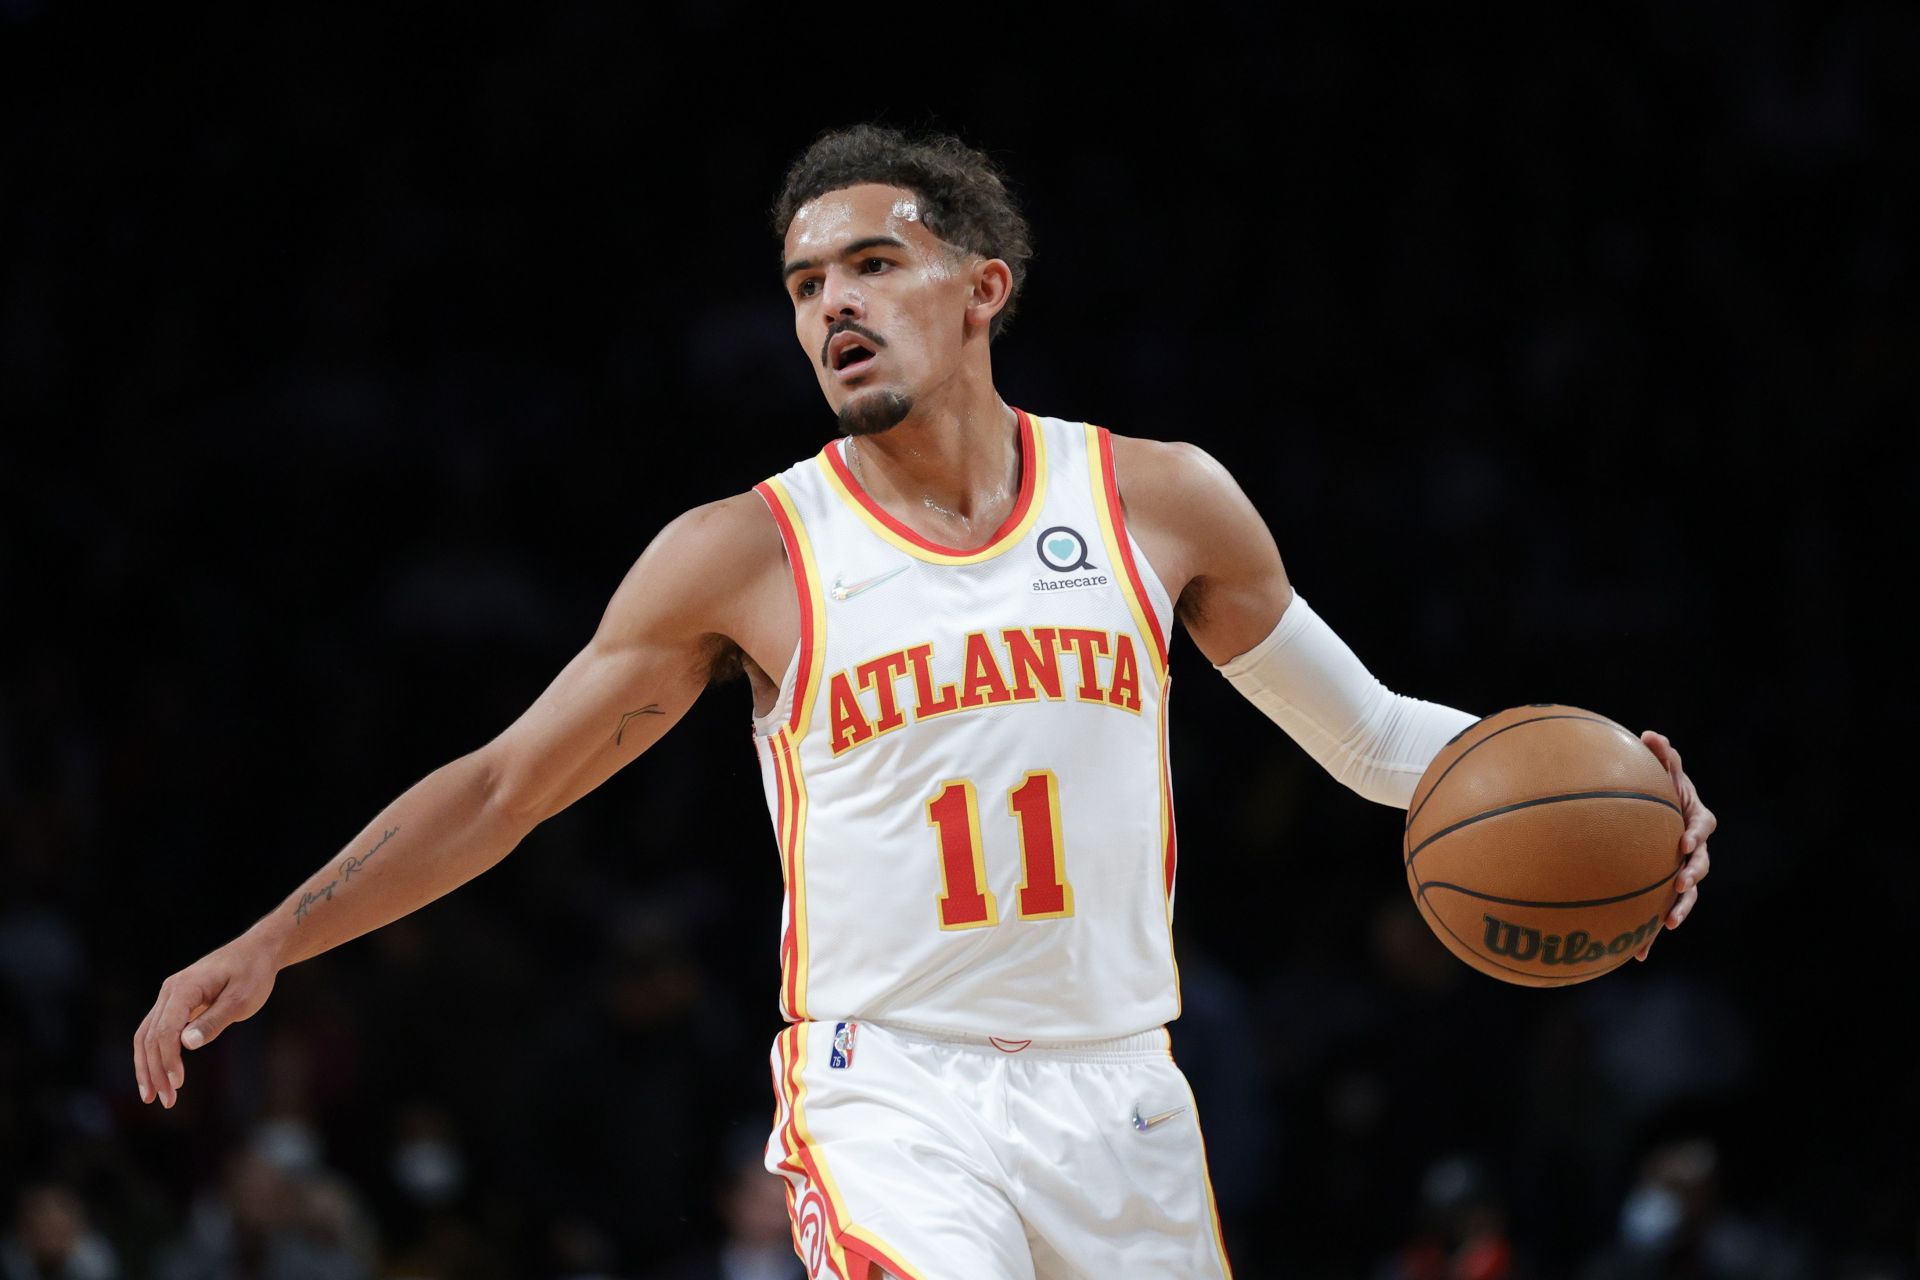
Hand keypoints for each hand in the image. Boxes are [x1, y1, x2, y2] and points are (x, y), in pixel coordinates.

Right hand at [133, 936, 278, 1107]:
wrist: (257, 952)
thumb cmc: (253, 974)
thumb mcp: (241, 999)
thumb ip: (214, 1021)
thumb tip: (186, 1044)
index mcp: (183, 988)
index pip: (165, 1030)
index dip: (168, 1060)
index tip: (177, 1084)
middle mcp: (169, 991)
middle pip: (150, 1036)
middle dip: (154, 1071)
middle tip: (166, 1102)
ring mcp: (169, 996)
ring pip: (146, 1036)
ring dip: (147, 1067)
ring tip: (152, 1097)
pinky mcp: (175, 1003)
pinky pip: (156, 1031)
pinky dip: (153, 1055)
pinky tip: (157, 1075)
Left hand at [1636, 729, 1715, 961]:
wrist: (1650, 815)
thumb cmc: (1656, 788)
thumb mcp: (1660, 771)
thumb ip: (1660, 757)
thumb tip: (1650, 735)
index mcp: (1694, 819)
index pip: (1702, 826)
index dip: (1696, 834)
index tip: (1684, 840)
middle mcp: (1694, 848)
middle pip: (1701, 864)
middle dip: (1692, 874)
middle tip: (1680, 881)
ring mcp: (1682, 871)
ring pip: (1688, 893)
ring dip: (1681, 907)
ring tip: (1668, 922)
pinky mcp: (1665, 890)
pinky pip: (1660, 910)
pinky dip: (1651, 933)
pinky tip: (1637, 954)